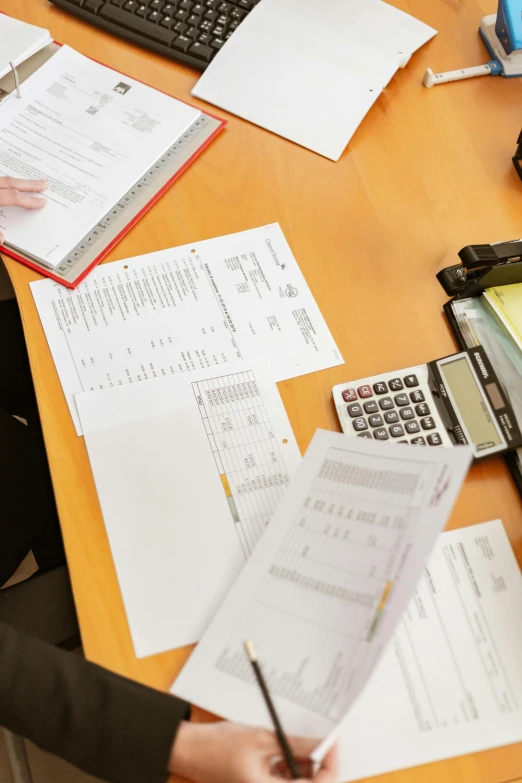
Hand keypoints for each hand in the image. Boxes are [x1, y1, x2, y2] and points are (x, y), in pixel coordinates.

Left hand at [0, 176, 47, 243]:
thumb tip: (2, 239)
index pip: (14, 197)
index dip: (29, 200)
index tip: (42, 201)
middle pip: (10, 182)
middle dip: (29, 184)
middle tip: (44, 184)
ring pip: (3, 179)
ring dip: (17, 181)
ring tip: (28, 183)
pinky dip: (6, 183)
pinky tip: (10, 185)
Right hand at [169, 721, 337, 782]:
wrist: (189, 750)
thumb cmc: (219, 747)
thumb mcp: (261, 739)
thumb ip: (295, 745)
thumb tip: (322, 743)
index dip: (330, 765)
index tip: (332, 742)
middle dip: (316, 764)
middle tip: (317, 739)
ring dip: (301, 765)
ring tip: (293, 740)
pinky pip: (283, 782)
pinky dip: (288, 766)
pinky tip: (280, 748)